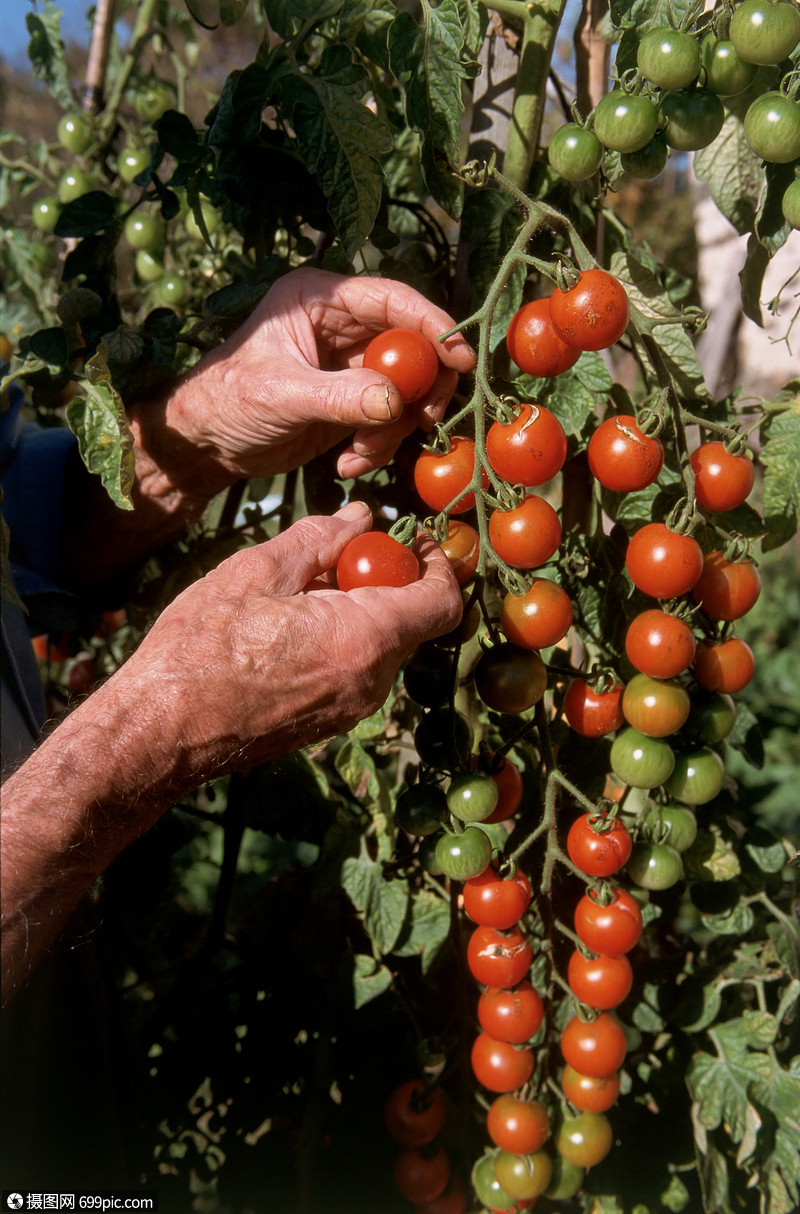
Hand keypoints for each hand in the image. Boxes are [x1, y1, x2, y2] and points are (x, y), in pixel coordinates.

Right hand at [0, 502, 460, 997]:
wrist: (163, 730)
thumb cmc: (202, 647)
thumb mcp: (258, 569)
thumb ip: (321, 537)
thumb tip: (361, 517)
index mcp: (364, 638)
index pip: (443, 601)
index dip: (437, 563)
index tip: (410, 540)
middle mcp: (371, 681)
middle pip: (412, 621)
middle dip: (387, 581)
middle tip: (339, 556)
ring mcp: (351, 709)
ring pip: (383, 647)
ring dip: (362, 611)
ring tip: (301, 592)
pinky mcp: (328, 724)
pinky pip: (357, 671)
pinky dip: (344, 641)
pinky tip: (291, 628)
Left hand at [140, 268, 475, 490]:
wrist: (206, 443)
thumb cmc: (226, 401)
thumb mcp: (281, 395)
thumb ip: (339, 397)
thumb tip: (395, 402)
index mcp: (321, 299)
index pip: (391, 300)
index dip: (431, 325)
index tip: (459, 357)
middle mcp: (341, 325)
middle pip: (413, 346)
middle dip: (422, 387)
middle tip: (425, 419)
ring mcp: (350, 365)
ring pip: (406, 389)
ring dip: (392, 429)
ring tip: (359, 455)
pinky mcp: (354, 401)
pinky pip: (389, 421)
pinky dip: (378, 446)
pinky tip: (346, 463)